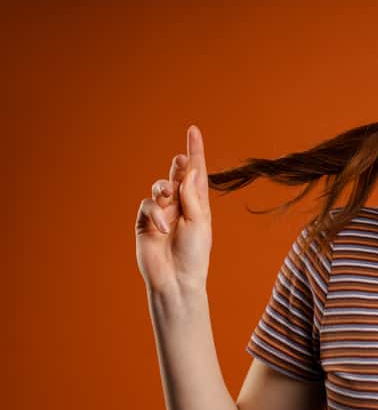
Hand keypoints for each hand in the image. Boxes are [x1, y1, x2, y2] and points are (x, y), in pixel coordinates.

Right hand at [135, 125, 212, 294]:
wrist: (177, 279)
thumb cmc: (194, 254)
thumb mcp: (199, 222)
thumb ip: (193, 196)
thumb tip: (192, 169)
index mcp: (198, 203)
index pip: (197, 173)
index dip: (195, 151)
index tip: (193, 130)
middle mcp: (180, 204)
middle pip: (177, 175)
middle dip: (178, 166)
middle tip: (181, 161)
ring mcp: (161, 212)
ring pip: (159, 187)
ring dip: (163, 188)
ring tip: (168, 196)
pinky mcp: (145, 222)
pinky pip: (147, 206)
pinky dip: (155, 213)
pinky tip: (163, 226)